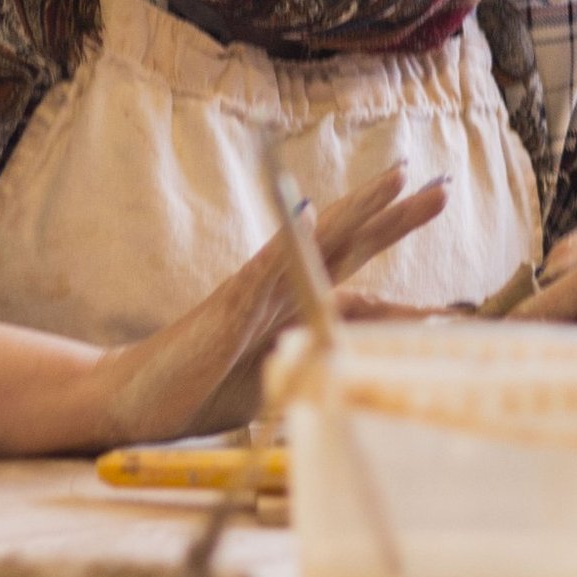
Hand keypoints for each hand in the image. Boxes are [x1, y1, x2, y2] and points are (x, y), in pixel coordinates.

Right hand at [84, 166, 448, 444]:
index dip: (398, 253)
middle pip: (349, 244)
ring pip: (314, 242)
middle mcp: (282, 289)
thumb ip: (317, 361)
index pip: (361, 274)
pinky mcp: (227, 306)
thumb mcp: (279, 382)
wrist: (134, 397)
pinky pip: (261, 271)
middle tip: (442, 185)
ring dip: (358, 211)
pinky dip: (287, 243)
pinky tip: (307, 212)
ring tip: (394, 179)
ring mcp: (256, 293)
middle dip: (396, 215)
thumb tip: (364, 363)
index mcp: (297, 306)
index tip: (438, 223)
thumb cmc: (203, 388)